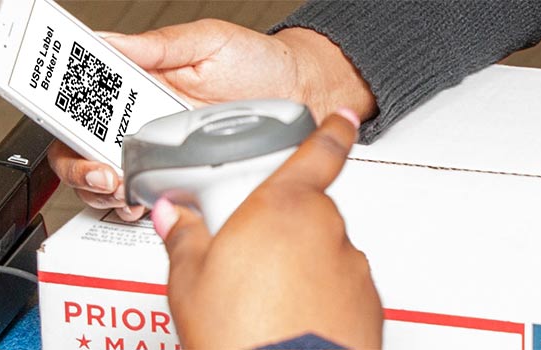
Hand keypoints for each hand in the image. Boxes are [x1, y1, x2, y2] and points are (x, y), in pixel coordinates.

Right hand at [47, 20, 375, 220]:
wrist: (304, 92)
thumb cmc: (259, 64)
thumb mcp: (208, 42)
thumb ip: (159, 44)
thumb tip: (106, 41)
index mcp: (141, 87)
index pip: (82, 103)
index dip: (62, 115)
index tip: (67, 122)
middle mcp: (146, 124)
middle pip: (83, 151)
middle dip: (79, 167)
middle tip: (101, 170)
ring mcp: (164, 156)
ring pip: (109, 184)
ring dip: (105, 193)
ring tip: (122, 187)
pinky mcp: (187, 181)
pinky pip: (150, 202)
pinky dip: (138, 209)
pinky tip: (146, 203)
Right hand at [151, 110, 382, 348]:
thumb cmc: (242, 334)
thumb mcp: (191, 281)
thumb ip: (185, 237)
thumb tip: (173, 217)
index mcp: (283, 207)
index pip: (318, 152)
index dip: (334, 129)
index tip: (346, 117)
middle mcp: (326, 228)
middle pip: (308, 211)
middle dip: (283, 227)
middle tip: (251, 257)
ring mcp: (350, 266)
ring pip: (323, 250)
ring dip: (301, 263)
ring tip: (268, 298)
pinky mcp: (367, 301)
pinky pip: (340, 285)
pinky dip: (321, 294)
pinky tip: (292, 315)